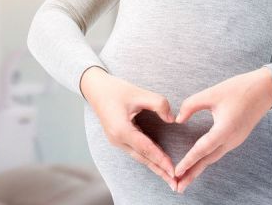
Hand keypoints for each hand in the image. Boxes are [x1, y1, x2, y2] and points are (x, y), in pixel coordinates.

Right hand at [81, 66, 177, 190]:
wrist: (95, 89)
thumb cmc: (116, 90)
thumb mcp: (139, 93)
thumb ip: (159, 104)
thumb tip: (172, 119)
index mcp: (121, 129)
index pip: (146, 148)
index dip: (161, 159)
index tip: (174, 170)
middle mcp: (117, 139)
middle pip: (143, 158)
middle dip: (160, 171)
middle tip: (176, 183)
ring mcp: (116, 141)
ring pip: (139, 157)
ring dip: (155, 167)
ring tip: (169, 178)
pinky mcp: (118, 139)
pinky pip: (136, 152)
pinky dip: (148, 158)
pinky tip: (158, 164)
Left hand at [173, 67, 271, 192]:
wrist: (266, 89)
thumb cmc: (239, 89)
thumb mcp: (211, 93)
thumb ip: (191, 106)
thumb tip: (178, 120)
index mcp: (225, 129)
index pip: (202, 149)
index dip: (188, 161)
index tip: (176, 172)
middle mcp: (231, 139)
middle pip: (208, 160)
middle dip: (192, 174)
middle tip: (178, 187)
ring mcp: (235, 141)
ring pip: (213, 158)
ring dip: (198, 168)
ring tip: (184, 179)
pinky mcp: (236, 138)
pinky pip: (218, 152)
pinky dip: (206, 160)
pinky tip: (198, 163)